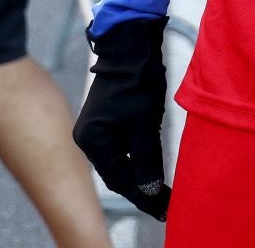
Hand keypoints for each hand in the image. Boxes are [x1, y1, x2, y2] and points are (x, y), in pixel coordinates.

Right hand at [73, 16, 170, 220]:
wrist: (130, 45)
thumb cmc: (136, 79)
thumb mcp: (144, 121)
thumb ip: (145, 157)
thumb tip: (149, 189)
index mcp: (92, 140)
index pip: (119, 179)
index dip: (143, 196)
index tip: (164, 209)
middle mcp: (88, 137)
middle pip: (117, 173)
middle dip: (142, 188)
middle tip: (166, 204)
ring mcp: (95, 129)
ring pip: (120, 160)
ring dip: (140, 173)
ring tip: (162, 189)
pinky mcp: (106, 120)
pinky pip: (121, 147)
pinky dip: (136, 158)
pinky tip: (151, 165)